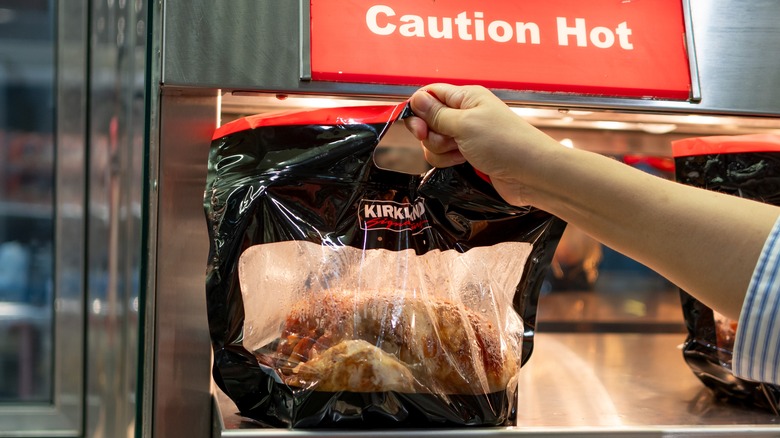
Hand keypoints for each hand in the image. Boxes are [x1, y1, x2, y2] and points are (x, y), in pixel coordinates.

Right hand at [404, 84, 562, 205]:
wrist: (531, 173)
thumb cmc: (505, 143)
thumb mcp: (465, 124)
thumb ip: (437, 114)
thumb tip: (416, 99)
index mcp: (466, 97)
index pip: (430, 94)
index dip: (418, 109)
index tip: (418, 126)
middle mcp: (465, 114)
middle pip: (429, 120)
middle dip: (430, 134)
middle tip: (444, 141)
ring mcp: (467, 136)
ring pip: (434, 141)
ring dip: (440, 150)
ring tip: (460, 153)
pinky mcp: (468, 155)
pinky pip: (444, 156)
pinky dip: (448, 161)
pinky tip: (463, 162)